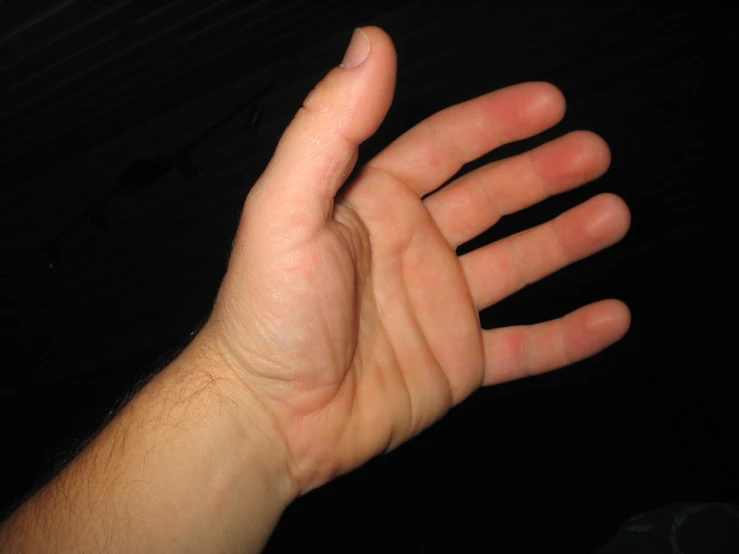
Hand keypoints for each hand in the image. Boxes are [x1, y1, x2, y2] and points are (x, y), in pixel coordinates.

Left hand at [204, 27, 630, 497]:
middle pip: (490, 199)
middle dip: (543, 173)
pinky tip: (606, 318)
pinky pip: (523, 346)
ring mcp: (436, 308)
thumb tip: (366, 47)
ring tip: (611, 214)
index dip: (496, 122)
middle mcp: (410, 251)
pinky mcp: (452, 363)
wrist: (269, 418)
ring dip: (565, 240)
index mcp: (374, 208)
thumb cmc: (266, 317)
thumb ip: (329, 126)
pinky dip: (566, 335)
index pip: (444, 147)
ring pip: (516, 264)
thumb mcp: (285, 209)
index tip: (547, 103)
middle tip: (593, 153)